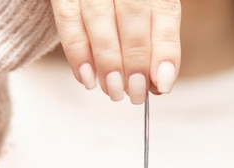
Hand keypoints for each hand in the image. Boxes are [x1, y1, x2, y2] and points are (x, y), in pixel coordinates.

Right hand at [50, 0, 180, 103]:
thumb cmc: (120, 10)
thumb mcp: (144, 18)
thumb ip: (152, 44)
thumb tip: (156, 85)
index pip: (165, 10)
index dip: (164, 49)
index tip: (163, 84)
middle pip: (132, 12)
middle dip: (135, 59)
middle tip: (136, 92)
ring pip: (99, 16)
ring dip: (107, 61)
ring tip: (113, 90)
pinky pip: (68, 18)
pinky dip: (77, 53)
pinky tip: (87, 78)